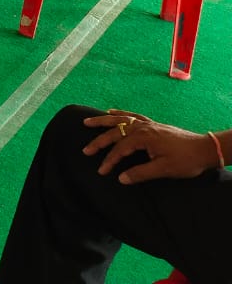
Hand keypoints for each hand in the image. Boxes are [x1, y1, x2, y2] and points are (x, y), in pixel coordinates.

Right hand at [82, 111, 217, 184]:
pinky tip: (112, 112)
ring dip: (103, 121)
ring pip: (120, 120)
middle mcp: (142, 127)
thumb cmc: (185, 160)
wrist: (204, 149)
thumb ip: (140, 173)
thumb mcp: (163, 169)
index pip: (120, 149)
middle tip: (85, 151)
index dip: (109, 161)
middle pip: (115, 133)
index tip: (101, 171)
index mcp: (143, 138)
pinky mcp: (152, 124)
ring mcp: (147, 124)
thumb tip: (121, 178)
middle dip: (99, 142)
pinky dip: (120, 114)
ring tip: (87, 122)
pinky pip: (132, 115)